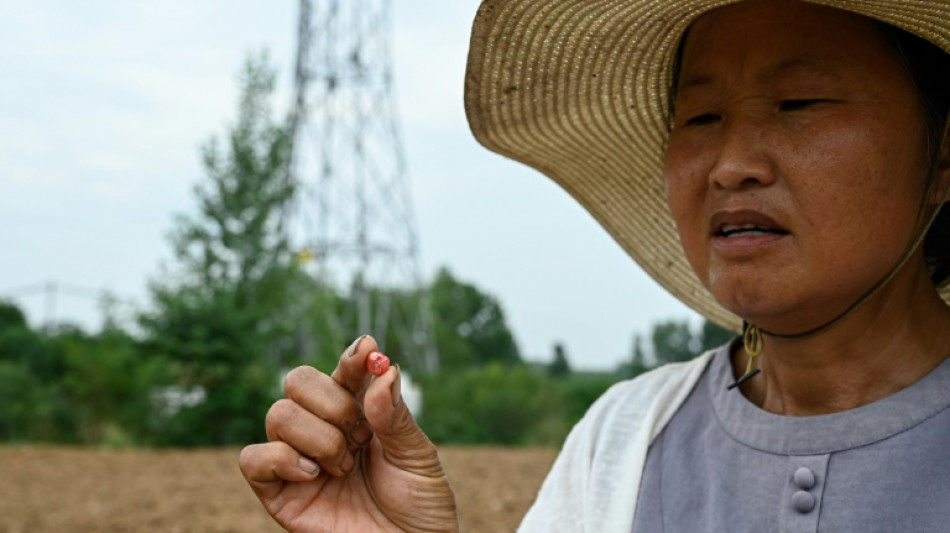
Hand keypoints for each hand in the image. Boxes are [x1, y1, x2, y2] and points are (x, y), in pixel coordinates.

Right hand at [239, 336, 458, 531]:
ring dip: (318, 438)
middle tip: (360, 435)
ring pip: (278, 413)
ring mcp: (298, 459)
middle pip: (299, 381)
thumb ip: (396, 416)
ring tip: (344, 467)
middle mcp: (324, 429)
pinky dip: (282, 458)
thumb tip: (383, 368)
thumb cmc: (419, 507)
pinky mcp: (279, 493)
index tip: (367, 351)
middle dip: (332, 402)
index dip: (353, 358)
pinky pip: (253, 458)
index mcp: (360, 414)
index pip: (345, 371)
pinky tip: (314, 474)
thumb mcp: (418, 457)